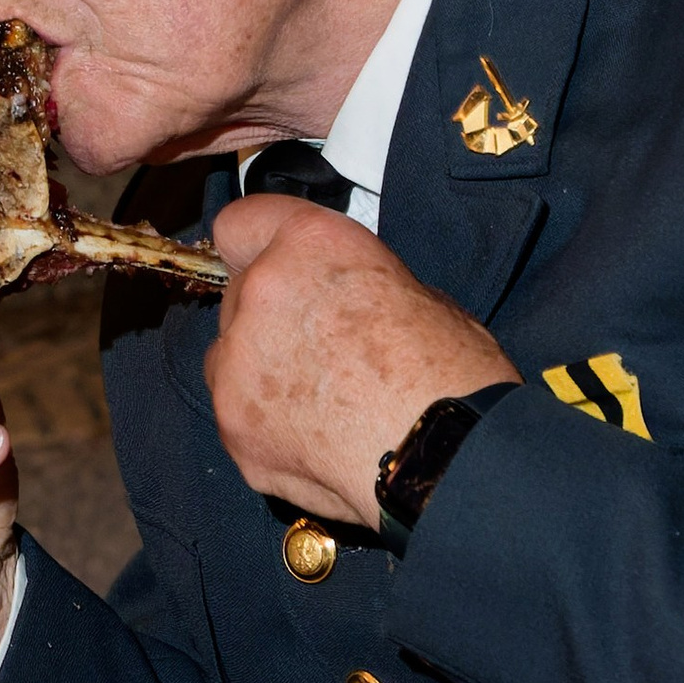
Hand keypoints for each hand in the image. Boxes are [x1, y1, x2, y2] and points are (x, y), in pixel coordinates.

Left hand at [206, 198, 517, 527]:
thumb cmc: (454, 375)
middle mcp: (260, 293)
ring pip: (228, 360)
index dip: (258, 248)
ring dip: (260, 373)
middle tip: (321, 351)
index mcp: (309, 245)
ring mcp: (237, 365)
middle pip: (238, 296)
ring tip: (319, 407)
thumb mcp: (421, 296)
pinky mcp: (234, 428)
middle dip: (270, 319)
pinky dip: (266, 427)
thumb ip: (355, 288)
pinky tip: (315, 444)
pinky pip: (237, 417)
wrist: (449, 458)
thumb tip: (342, 305)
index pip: (241, 224)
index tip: (273, 268)